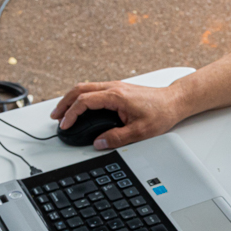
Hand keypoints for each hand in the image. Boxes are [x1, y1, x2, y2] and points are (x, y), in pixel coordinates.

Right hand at [50, 81, 183, 149]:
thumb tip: (98, 143)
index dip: (71, 114)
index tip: (65, 125)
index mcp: (116, 96)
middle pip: (79, 89)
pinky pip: (94, 89)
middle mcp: (113, 87)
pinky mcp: (118, 89)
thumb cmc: (161, 113)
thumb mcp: (140, 132)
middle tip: (56, 117)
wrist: (174, 101)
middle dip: (64, 103)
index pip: (85, 101)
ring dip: (71, 99)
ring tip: (63, 112)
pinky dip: (82, 97)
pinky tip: (80, 107)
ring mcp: (115, 86)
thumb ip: (117, 138)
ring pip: (85, 87)